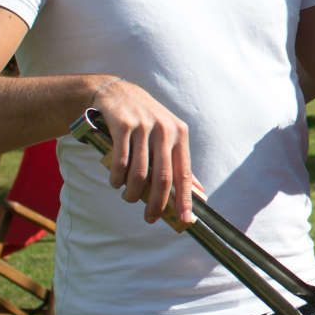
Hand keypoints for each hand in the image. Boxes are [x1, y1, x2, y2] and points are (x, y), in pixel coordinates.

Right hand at [89, 78, 196, 224]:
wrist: (116, 93)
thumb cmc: (146, 122)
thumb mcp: (168, 136)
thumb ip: (180, 164)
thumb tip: (199, 194)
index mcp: (180, 134)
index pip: (184, 173)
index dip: (185, 199)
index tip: (185, 220)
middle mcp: (165, 130)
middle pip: (163, 177)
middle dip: (156, 203)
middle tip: (149, 218)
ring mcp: (144, 126)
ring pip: (140, 173)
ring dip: (132, 192)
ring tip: (128, 197)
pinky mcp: (123, 125)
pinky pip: (121, 162)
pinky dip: (117, 178)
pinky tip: (115, 182)